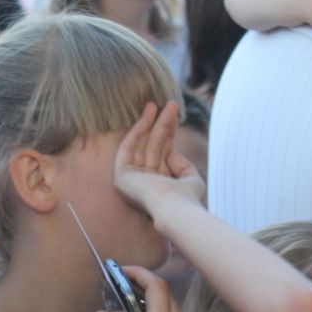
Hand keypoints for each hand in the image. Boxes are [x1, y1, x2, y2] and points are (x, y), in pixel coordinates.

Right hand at [113, 100, 205, 217]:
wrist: (176, 207)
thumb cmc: (187, 198)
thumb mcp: (191, 178)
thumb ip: (182, 165)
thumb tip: (172, 151)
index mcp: (158, 184)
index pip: (162, 153)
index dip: (169, 133)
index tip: (174, 114)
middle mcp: (143, 182)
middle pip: (152, 146)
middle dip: (160, 124)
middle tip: (169, 103)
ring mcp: (130, 179)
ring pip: (141, 144)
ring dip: (149, 122)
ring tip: (157, 103)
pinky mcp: (120, 176)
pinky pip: (127, 148)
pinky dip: (136, 131)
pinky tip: (146, 116)